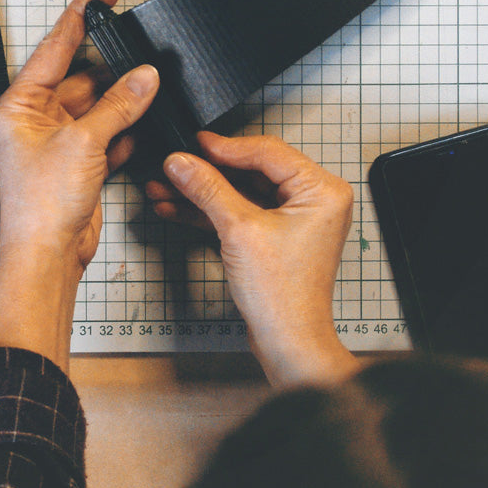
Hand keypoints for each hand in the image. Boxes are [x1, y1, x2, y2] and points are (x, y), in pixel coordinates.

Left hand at [0, 0, 159, 371]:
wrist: (48, 256)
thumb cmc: (40, 206)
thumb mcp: (85, 143)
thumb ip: (119, 106)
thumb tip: (143, 78)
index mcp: (18, 105)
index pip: (54, 47)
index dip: (80, 18)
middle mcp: (34, 119)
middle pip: (80, 77)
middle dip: (113, 72)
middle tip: (141, 56)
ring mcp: (56, 140)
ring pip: (97, 106)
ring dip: (122, 104)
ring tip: (148, 92)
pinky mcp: (77, 161)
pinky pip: (106, 133)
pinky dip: (124, 131)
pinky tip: (139, 131)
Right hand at [146, 131, 357, 389]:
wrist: (286, 342)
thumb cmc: (284, 296)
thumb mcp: (238, 230)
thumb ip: (208, 189)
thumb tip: (182, 162)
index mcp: (321, 190)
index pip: (266, 152)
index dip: (224, 147)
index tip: (193, 144)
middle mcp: (313, 200)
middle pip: (251, 170)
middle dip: (207, 171)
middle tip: (176, 164)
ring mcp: (293, 219)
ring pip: (241, 191)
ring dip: (202, 191)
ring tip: (166, 186)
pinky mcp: (275, 236)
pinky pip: (240, 211)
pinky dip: (210, 210)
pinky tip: (178, 206)